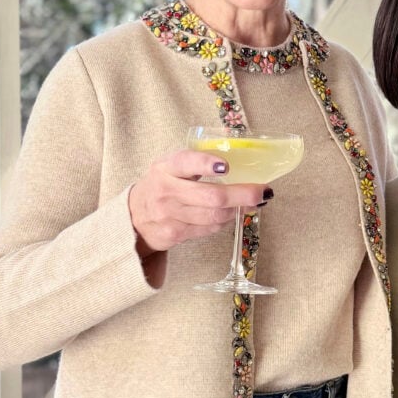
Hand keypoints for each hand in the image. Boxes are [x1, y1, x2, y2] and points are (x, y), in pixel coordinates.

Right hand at [128, 147, 268, 254]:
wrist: (134, 217)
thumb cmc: (162, 185)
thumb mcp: (170, 167)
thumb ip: (196, 163)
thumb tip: (239, 163)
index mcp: (166, 167)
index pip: (185, 163)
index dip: (206, 164)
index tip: (225, 166)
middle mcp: (166, 191)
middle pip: (211, 196)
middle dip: (242, 194)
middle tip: (263, 191)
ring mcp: (170, 215)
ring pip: (214, 215)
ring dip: (240, 209)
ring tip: (256, 202)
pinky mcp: (175, 234)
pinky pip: (209, 229)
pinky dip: (226, 220)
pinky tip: (235, 213)